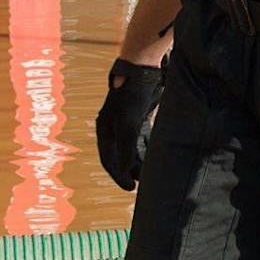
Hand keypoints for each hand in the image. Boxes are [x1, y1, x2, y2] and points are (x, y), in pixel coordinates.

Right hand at [96, 59, 162, 190]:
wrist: (143, 70)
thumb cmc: (132, 96)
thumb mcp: (128, 124)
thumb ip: (126, 147)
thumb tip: (124, 170)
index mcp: (104, 130)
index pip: (108, 159)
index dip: (118, 175)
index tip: (130, 188)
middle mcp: (112, 127)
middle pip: (119, 155)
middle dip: (129, 170)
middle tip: (142, 184)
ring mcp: (125, 122)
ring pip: (130, 148)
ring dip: (138, 161)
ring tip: (149, 174)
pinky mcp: (138, 116)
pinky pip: (140, 139)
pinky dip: (145, 149)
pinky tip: (154, 156)